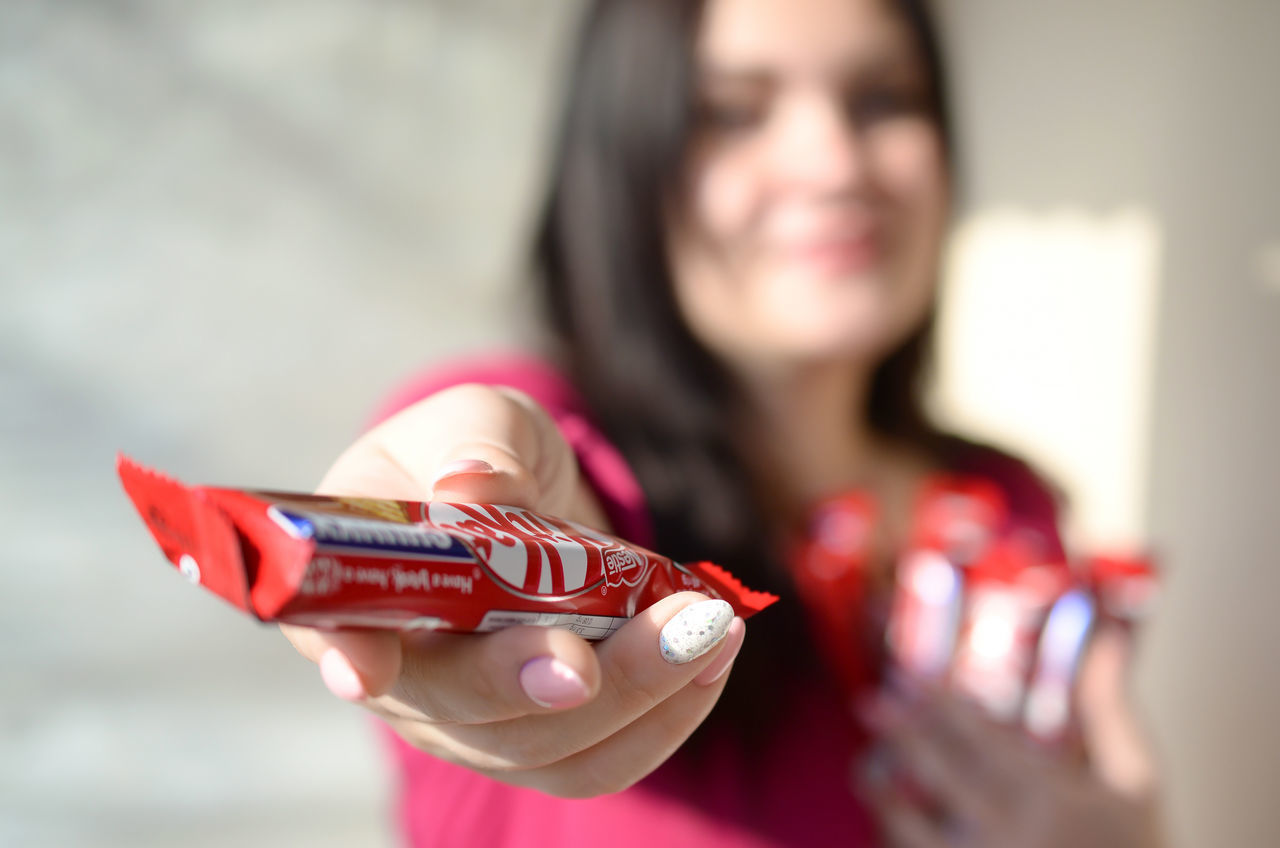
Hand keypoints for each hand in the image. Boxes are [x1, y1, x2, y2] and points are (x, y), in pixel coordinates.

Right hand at [281, 383, 746, 796]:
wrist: (525, 494)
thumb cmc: (478, 449)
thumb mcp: (476, 419)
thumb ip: (476, 445)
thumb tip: (475, 487)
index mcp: (356, 582)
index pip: (333, 631)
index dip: (348, 654)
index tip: (368, 668)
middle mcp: (404, 671)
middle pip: (456, 708)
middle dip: (537, 679)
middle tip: (614, 645)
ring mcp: (471, 721)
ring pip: (543, 749)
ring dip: (635, 697)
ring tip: (708, 628)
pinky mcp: (542, 739)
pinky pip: (600, 760)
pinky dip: (666, 717)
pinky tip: (714, 657)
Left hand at [859, 649, 1162, 847]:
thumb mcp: (1133, 785)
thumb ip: (1108, 711)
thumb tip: (1107, 635)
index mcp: (1044, 798)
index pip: (974, 735)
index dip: (935, 700)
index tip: (908, 674)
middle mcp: (1002, 836)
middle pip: (932, 771)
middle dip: (899, 731)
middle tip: (870, 701)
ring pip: (906, 826)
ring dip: (883, 792)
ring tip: (871, 768)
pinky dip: (897, 840)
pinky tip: (892, 824)